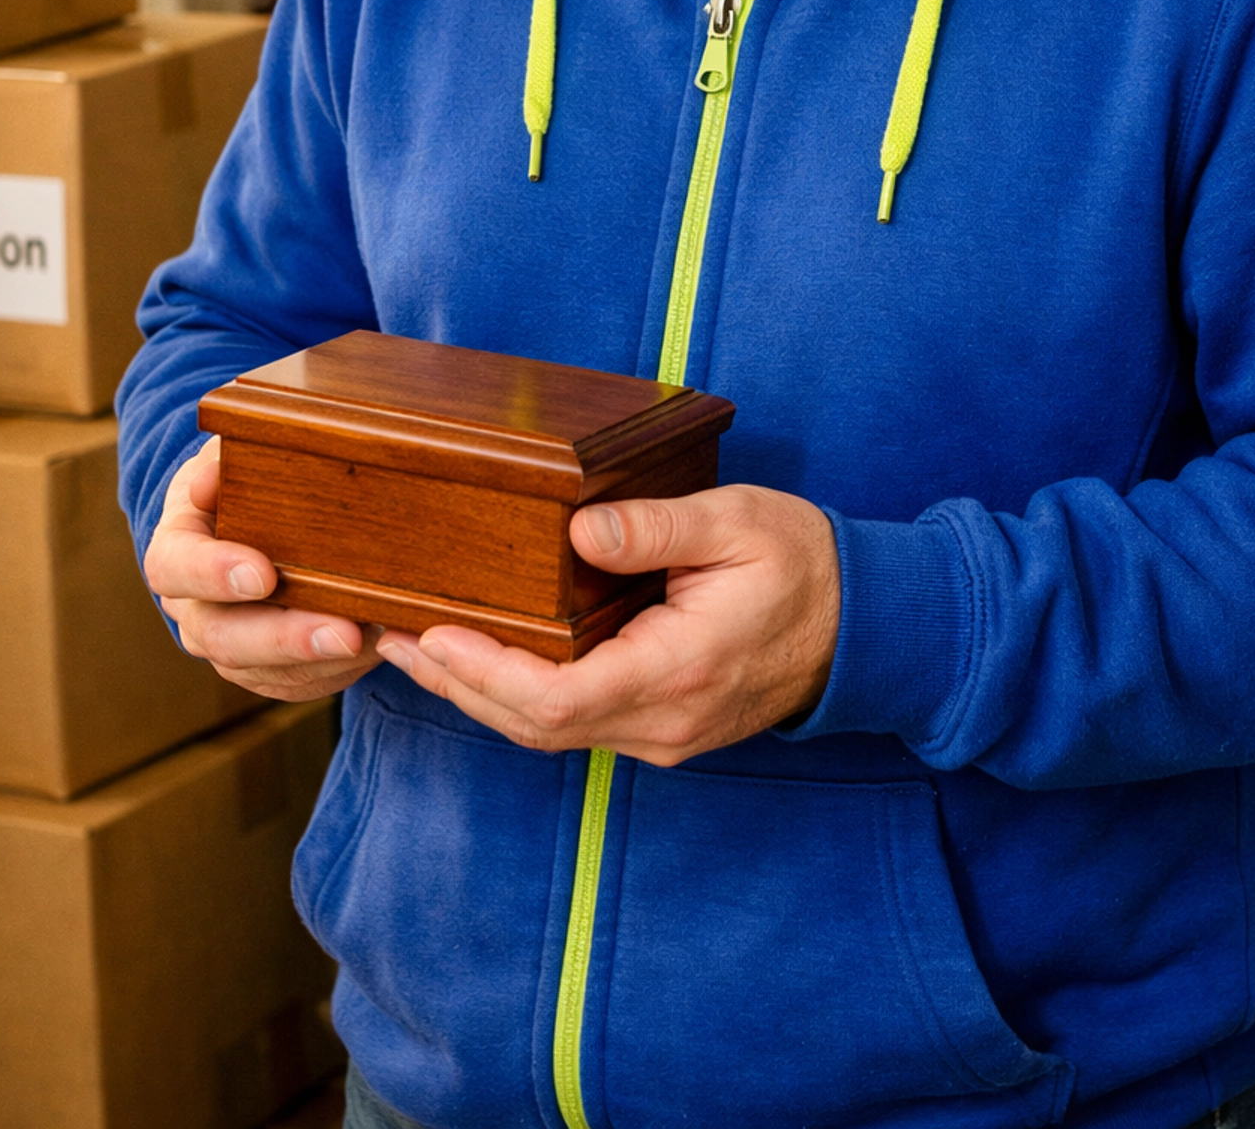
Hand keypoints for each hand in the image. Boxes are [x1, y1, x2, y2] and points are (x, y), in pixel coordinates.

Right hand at [143, 438, 381, 702]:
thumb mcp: (233, 451)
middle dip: (284, 637)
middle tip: (342, 631)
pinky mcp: (265, 670)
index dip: (212, 574)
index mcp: (177, 547)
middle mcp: (192, 607)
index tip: (261, 574)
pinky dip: (336, 671)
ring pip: (262, 670)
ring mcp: (227, 644)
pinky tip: (376, 648)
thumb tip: (210, 478)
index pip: (174, 566)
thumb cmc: (246, 476)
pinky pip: (296, 683)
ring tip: (375, 639)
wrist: (257, 516)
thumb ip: (226, 457)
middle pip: (220, 636)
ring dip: (320, 661)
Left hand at [375, 484, 839, 764]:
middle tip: (389, 635)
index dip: (484, 673)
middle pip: (534, 726)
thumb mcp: (736, 522)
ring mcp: (661, 732)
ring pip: (547, 732)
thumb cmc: (803, 563)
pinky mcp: (659, 724)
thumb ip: (657, 527)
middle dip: (457, 684)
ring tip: (412, 645)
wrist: (865, 625)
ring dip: (477, 692)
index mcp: (678, 671)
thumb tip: (582, 528)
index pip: (558, 700)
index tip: (431, 634)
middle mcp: (662, 721)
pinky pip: (572, 722)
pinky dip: (516, 694)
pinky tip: (480, 658)